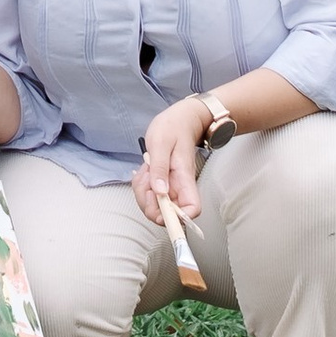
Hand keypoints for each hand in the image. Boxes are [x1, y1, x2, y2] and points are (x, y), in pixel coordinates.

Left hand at [135, 95, 212, 225]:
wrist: (180, 118)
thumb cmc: (173, 127)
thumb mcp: (161, 143)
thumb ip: (160, 168)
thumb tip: (160, 193)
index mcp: (184, 178)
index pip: (193, 209)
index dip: (179, 218)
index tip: (160, 208)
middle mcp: (180, 187)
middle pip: (168, 214)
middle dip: (150, 204)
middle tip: (145, 181)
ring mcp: (172, 187)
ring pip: (156, 206)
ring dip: (143, 193)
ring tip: (145, 171)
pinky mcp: (163, 184)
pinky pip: (150, 195)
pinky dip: (142, 187)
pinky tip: (145, 172)